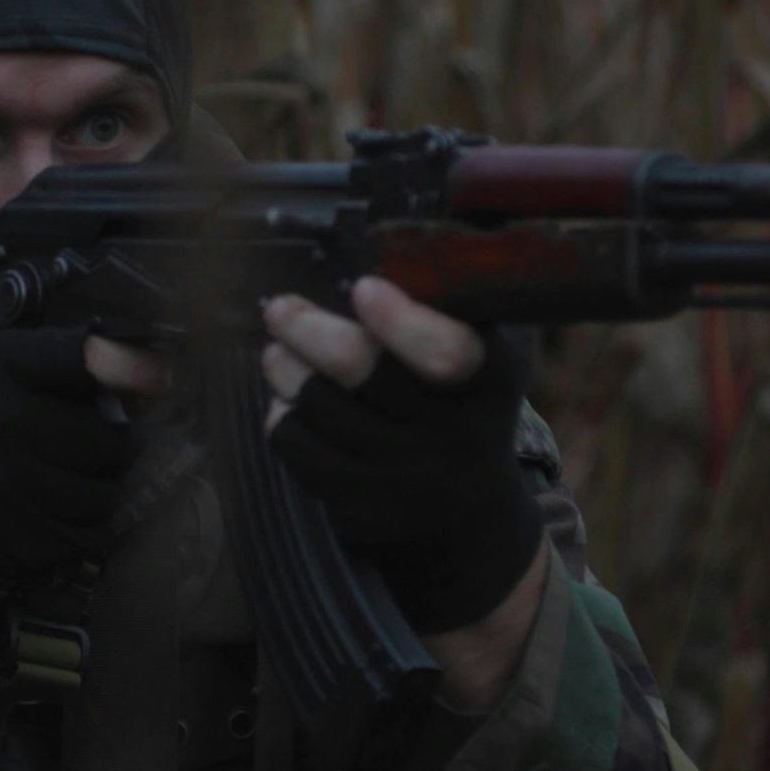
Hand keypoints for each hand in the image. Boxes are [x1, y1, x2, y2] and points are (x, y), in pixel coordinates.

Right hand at [0, 326, 163, 623]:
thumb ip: (51, 367)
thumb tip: (145, 374)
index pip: (86, 357)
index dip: (133, 368)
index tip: (160, 379)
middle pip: (112, 436)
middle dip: (116, 447)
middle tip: (98, 451)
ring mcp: (7, 484)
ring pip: (107, 491)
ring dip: (103, 493)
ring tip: (75, 486)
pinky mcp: (15, 538)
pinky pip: (89, 535)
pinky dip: (84, 531)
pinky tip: (56, 519)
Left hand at [261, 278, 545, 636]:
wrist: (471, 519)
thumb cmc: (464, 407)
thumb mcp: (487, 359)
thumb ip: (451, 309)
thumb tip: (378, 250)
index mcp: (490, 381)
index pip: (447, 352)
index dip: (400, 320)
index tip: (363, 289)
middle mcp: (454, 433)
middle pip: (360, 367)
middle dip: (307, 327)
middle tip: (280, 309)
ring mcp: (406, 477)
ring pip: (316, 402)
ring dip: (285, 366)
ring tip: (279, 351)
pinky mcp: (363, 506)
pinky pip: (297, 444)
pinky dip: (282, 414)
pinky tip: (288, 400)